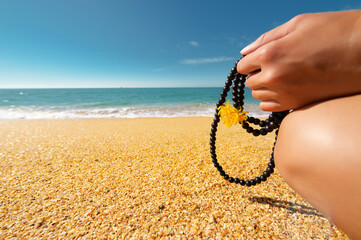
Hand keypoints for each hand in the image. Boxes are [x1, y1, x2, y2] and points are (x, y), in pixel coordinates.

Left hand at [237, 10, 360, 111]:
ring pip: (259, 96)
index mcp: (270, 54)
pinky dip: (271, 100)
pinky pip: (269, 108)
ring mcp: (285, 93)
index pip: (242, 66)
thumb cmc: (333, 30)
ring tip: (282, 76)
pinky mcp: (297, 104)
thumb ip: (266, 39)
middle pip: (250, 83)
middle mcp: (274, 77)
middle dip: (257, 73)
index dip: (250, 61)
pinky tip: (284, 89)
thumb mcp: (297, 24)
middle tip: (275, 64)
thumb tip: (245, 52)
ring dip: (264, 87)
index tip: (260, 58)